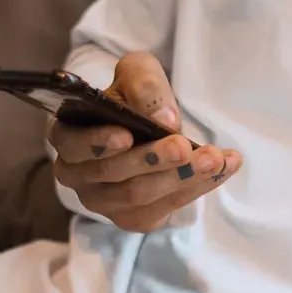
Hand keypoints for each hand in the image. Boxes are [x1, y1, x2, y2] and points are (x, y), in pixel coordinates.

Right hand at [49, 52, 242, 231]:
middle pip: (113, 173)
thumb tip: (163, 119)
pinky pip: (164, 208)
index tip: (127, 134)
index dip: (98, 142)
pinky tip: (224, 168)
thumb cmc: (131, 97)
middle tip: (184, 146)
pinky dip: (197, 188)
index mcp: (67, 136)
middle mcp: (77, 174)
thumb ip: (143, 84)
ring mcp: (103, 202)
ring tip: (215, 158)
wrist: (146, 126)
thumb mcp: (136, 74)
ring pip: (139, 196)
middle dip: (152, 160)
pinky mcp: (132, 218)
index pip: (73, 144)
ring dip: (180, 177)